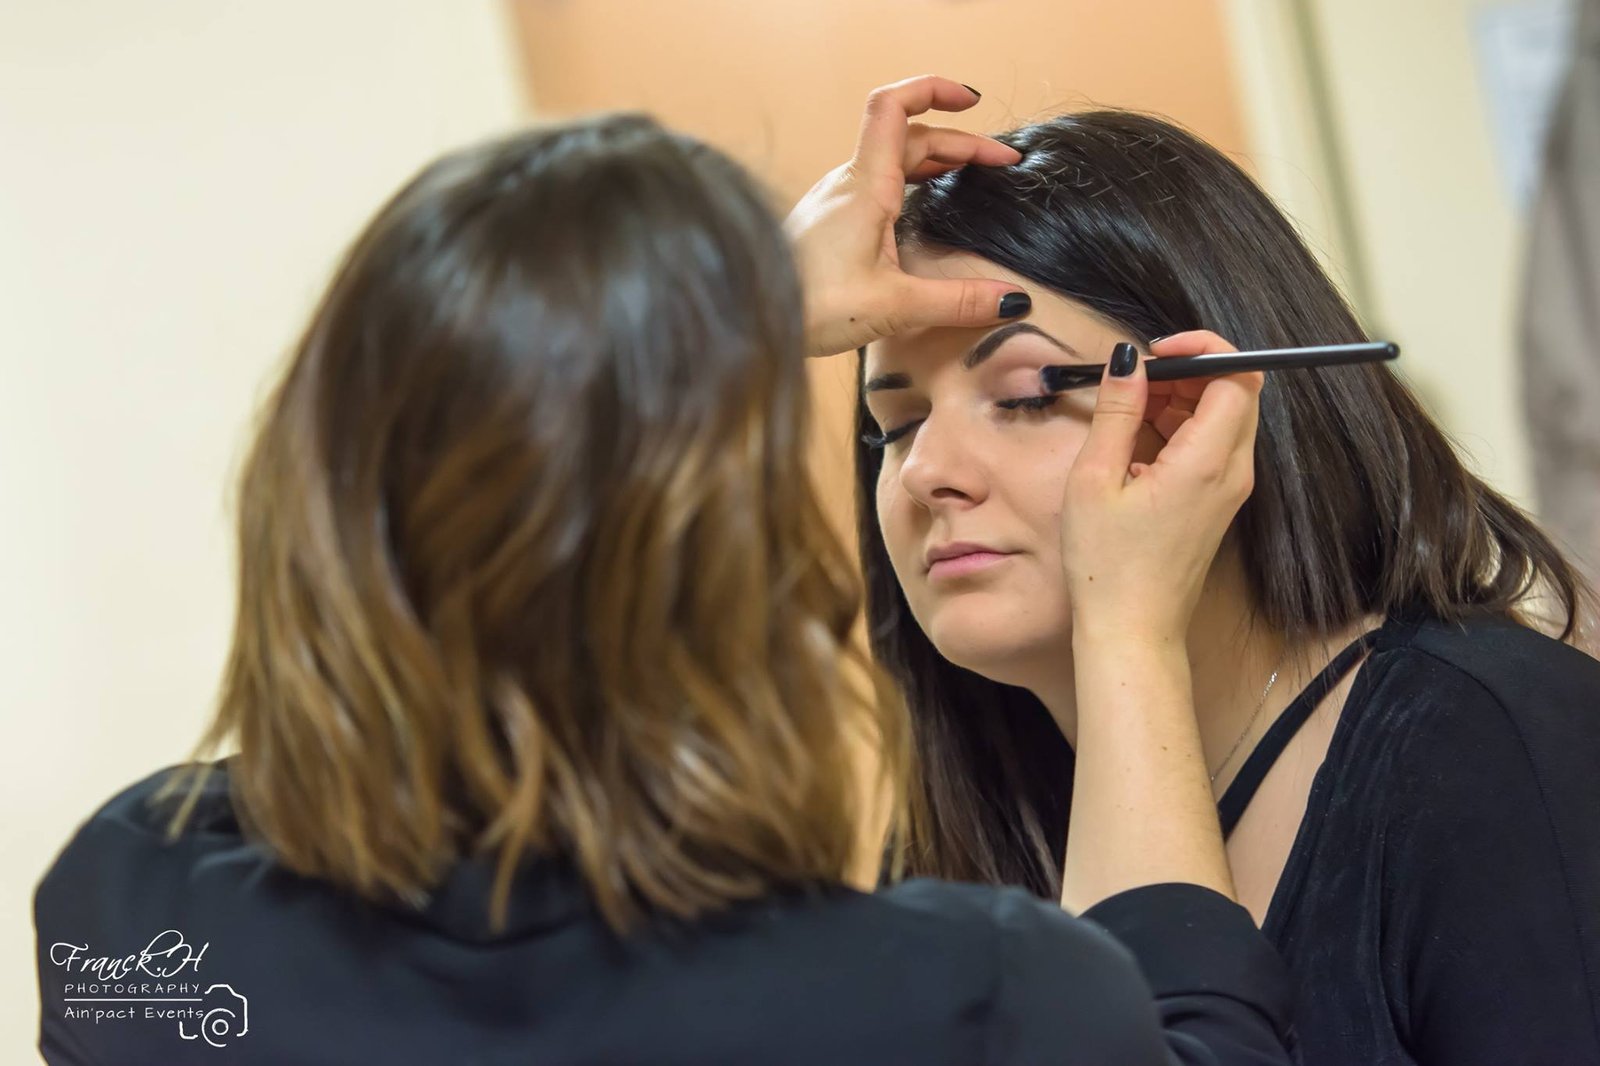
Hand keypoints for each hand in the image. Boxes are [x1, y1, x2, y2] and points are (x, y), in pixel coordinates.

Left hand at [785, 75, 1031, 357]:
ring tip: (970, 174)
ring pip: (891, 160)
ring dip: (934, 158)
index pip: (895, 106)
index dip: (934, 89)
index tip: (972, 101)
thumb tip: (1012, 301)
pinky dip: (910, 180)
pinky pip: (875, 183)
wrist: (745, 318)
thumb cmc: (807, 306)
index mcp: (865, 185)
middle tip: (1001, 163)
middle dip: (959, 141)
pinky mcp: (829, 222)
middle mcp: (848, 183)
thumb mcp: (893, 305)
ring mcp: (835, 200)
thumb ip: (956, 301)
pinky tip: (923, 206)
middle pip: (908, 137)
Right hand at [1059, 331, 1264, 644]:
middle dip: (1188, 372)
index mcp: (1208, 461)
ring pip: (1224, 417)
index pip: (1237, 375)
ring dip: (1182, 400)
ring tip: (1128, 414)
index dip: (1202, 349)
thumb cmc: (1108, 565)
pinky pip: (1212, 446)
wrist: (1132, 630)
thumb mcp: (1095, 479)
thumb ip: (1116, 412)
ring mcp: (1230, 489)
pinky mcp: (1218, 503)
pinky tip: (1136, 446)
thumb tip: (1127, 360)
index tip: (1155, 351)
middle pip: (1235, 391)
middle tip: (1135, 383)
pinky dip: (1181, 428)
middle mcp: (1233, 472)